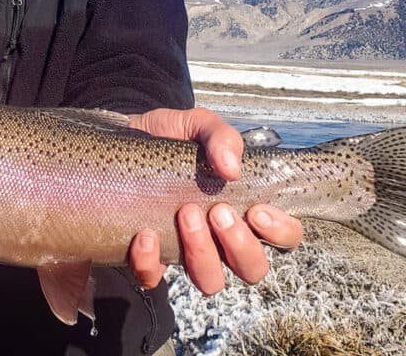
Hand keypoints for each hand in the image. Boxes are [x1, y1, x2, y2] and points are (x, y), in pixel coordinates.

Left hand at [125, 108, 302, 293]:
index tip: (258, 210)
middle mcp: (219, 237)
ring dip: (202, 253)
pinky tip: (145, 233)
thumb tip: (232, 169)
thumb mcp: (197, 125)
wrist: (122, 137)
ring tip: (186, 214)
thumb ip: (220, 136)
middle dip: (240, 244)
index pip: (283, 237)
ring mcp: (185, 250)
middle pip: (253, 268)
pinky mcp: (148, 256)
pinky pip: (153, 277)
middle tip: (218, 210)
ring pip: (210, 281)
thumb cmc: (169, 137)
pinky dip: (150, 261)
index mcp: (241, 207)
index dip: (279, 232)